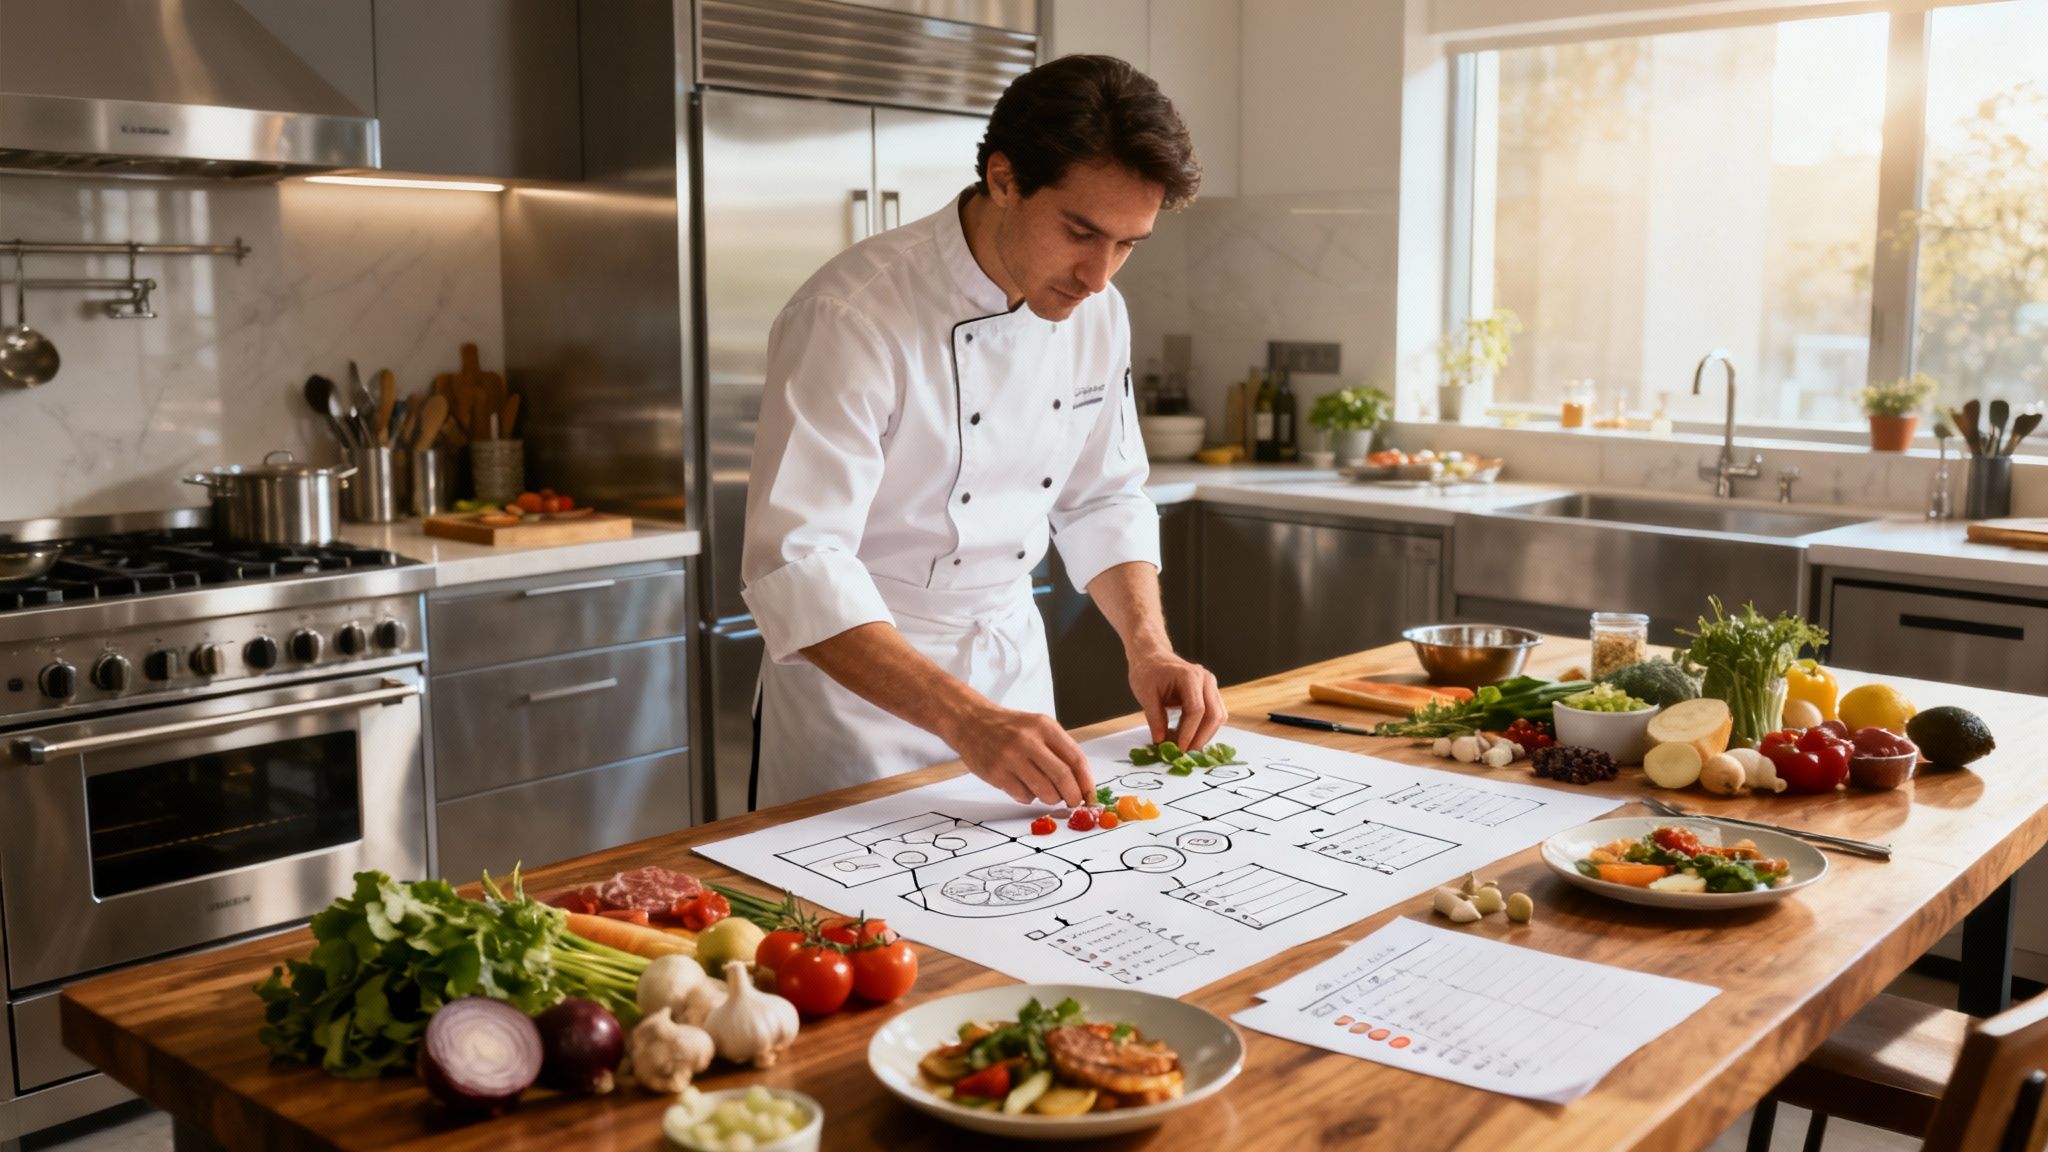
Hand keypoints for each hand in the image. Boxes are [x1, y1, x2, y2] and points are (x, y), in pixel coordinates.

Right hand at [946, 705, 1093, 807]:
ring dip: (1051, 798)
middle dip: (1073, 796)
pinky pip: (1024, 796)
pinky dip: (1029, 797)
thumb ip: (1058, 749)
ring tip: (1046, 793)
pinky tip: (1023, 786)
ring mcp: (1011, 758)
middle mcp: (1028, 741)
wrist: (970, 722)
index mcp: (1044, 726)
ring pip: (1045, 792)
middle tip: (1073, 802)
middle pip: (1063, 777)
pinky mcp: (997, 774)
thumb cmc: (1009, 728)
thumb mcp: (1037, 727)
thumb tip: (1081, 782)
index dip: (1086, 781)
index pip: (1076, 758)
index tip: (1090, 794)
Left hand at [1129, 649, 1224, 749]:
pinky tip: (1191, 737)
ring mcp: (1211, 685)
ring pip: (1219, 716)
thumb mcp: (1145, 694)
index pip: (1197, 710)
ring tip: (1187, 746)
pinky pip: (1215, 714)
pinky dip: (1205, 728)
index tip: (1180, 748)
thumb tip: (1161, 741)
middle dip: (1201, 737)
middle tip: (1186, 753)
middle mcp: (1206, 680)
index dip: (1189, 732)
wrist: (1152, 656)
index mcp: (1189, 677)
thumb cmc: (1147, 671)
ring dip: (1205, 734)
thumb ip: (1154, 718)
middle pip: (1214, 714)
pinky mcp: (1210, 693)